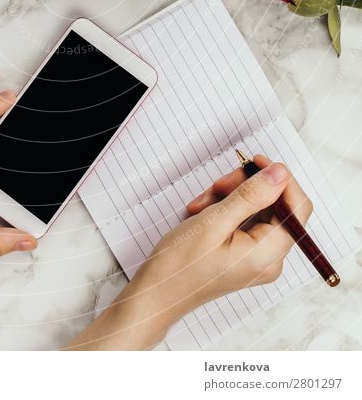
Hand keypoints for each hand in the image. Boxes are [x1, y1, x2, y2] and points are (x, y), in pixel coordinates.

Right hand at [68, 157, 311, 349]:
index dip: (281, 179)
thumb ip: (252, 195)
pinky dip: (226, 210)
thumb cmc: (181, 264)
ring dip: (231, 197)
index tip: (255, 161)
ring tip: (202, 204)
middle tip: (217, 185)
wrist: (157, 293)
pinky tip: (203, 212)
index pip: (297, 206)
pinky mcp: (245, 255)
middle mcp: (270, 258)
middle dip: (247, 187)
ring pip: (258, 209)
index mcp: (269, 254)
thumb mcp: (214, 221)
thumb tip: (281, 173)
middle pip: (275, 205)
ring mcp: (258, 258)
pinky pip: (246, 221)